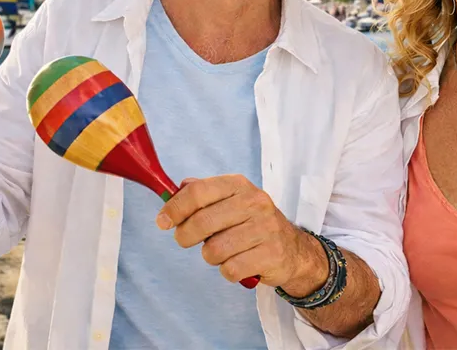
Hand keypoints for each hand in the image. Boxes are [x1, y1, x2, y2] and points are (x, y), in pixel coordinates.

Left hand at [157, 175, 325, 293]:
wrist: (293, 248)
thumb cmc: (252, 223)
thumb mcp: (231, 200)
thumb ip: (203, 194)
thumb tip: (173, 192)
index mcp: (239, 185)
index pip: (197, 192)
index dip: (175, 209)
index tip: (162, 222)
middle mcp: (254, 203)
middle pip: (201, 223)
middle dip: (185, 236)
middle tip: (187, 241)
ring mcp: (265, 228)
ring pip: (214, 250)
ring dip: (211, 256)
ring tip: (223, 251)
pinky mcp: (271, 254)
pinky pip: (230, 269)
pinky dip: (228, 271)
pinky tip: (238, 263)